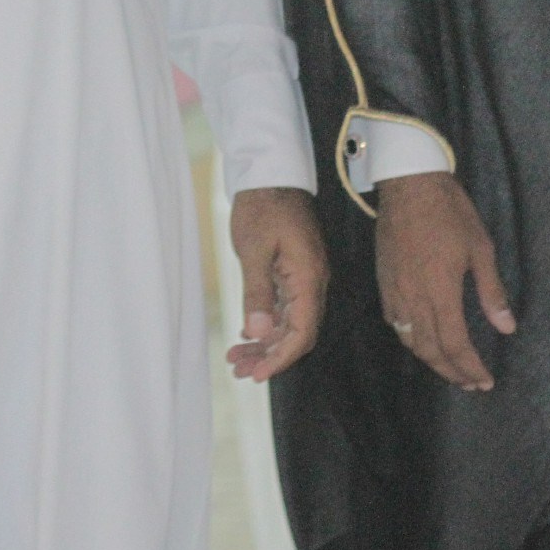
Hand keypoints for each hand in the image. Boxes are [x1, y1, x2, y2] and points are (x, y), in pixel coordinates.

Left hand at [225, 186, 327, 381]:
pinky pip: (283, 307)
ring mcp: (303, 278)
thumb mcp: (254, 249)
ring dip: (265, 343)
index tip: (259, 374)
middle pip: (297, 332)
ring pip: (289, 322)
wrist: (270, 176)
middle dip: (270, 356)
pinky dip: (266, 324)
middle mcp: (312, 282)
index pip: (302, 331)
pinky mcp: (293, 273)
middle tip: (240, 371)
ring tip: (237, 360)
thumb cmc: (262, 207)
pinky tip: (246, 337)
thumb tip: (259, 332)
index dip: (281, 356)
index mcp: (308, 277)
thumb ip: (257, 292)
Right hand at [374, 171, 515, 390]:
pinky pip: (394, 322)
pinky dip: (409, 339)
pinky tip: (420, 339)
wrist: (408, 184)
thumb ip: (491, 292)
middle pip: (431, 350)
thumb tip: (506, 327)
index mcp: (441, 292)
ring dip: (430, 359)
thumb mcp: (481, 248)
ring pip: (409, 340)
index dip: (471, 368)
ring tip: (449, 368)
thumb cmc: (450, 213)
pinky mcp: (384, 281)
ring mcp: (395, 291)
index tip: (485, 381)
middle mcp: (414, 298)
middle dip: (452, 372)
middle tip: (470, 383)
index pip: (456, 344)